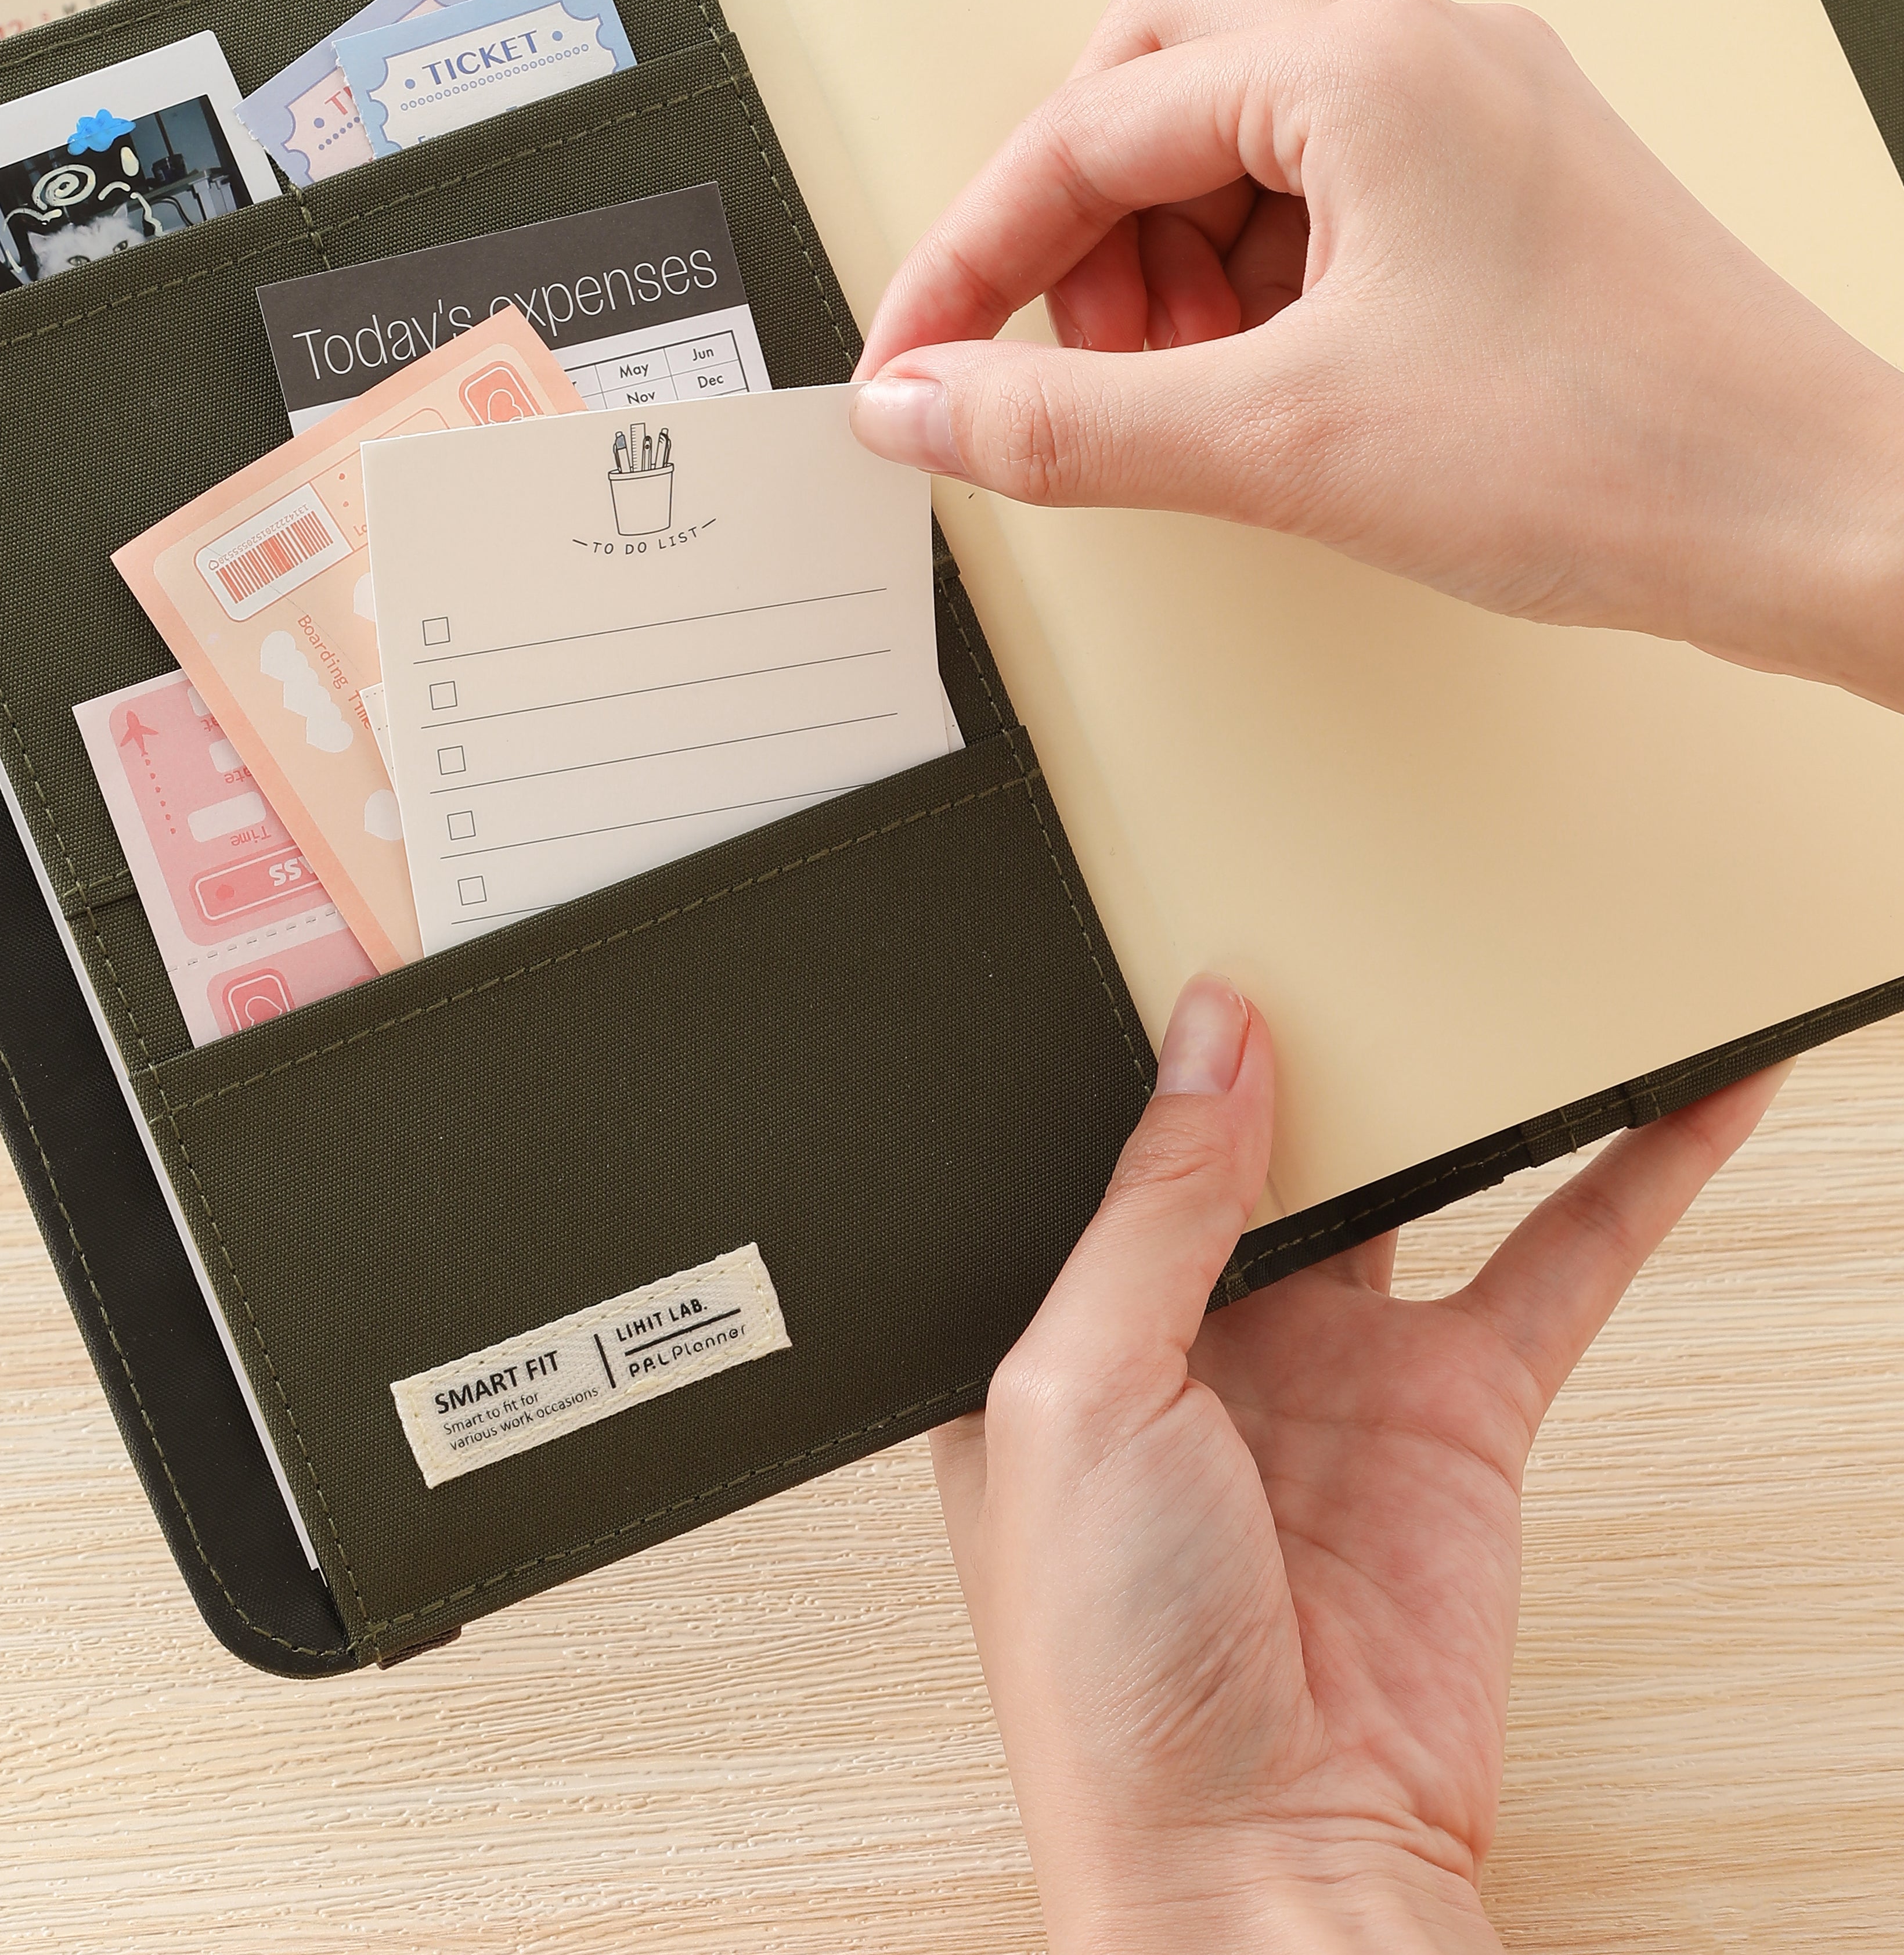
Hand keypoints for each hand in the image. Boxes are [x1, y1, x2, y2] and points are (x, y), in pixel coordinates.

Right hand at [849, 0, 1903, 711]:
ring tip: (1194, 395)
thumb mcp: (1288, 443)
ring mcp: (1478, 113)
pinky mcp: (1511, 187)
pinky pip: (1329, 197)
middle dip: (1083, 231)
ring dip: (1176, 266)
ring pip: (1241, 144)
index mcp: (1368, 66)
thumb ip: (1068, 422)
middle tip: (1070, 359)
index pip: (1089, 131)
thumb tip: (924, 404)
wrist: (1821, 520)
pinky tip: (1277, 387)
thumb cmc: (1622, 452)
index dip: (973, 258)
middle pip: (1155, 88)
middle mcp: (1426, 53)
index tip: (916, 359)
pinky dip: (1265, 286)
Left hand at [937, 974, 1782, 1952]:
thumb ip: (1150, 1209)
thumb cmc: (1111, 1681)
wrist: (1265, 1865)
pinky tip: (1680, 1093)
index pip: (1111, 1142)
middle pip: (1265, 1137)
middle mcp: (1204, 1338)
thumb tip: (1207, 1039)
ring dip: (1462, 1078)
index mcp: (1068, 1331)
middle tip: (1339, 892)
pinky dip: (1628, 1175)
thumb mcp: (1074, 1396)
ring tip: (1499, 950)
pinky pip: (1559, 1259)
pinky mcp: (1462, 1414)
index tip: (1187, 920)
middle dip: (1303, 1030)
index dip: (1145, 1041)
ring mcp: (1343, 1369)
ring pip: (1418, 1176)